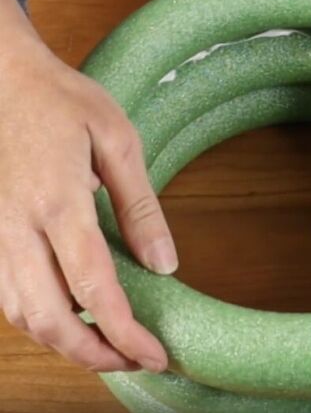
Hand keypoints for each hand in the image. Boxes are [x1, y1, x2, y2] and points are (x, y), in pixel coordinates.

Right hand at [0, 0, 176, 371]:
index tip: (155, 353)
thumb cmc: (63, 102)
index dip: (126, 332)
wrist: (2, 80)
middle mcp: (16, 228)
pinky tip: (70, 318)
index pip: (94, 288)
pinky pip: (7, 295)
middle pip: (50, 319)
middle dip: (96, 354)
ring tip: (110, 347)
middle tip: (137, 360)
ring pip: (22, 315)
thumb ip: (141, 205)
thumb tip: (164, 263)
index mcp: (58, 202)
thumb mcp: (118, 141)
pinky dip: (40, 320)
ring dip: (65, 344)